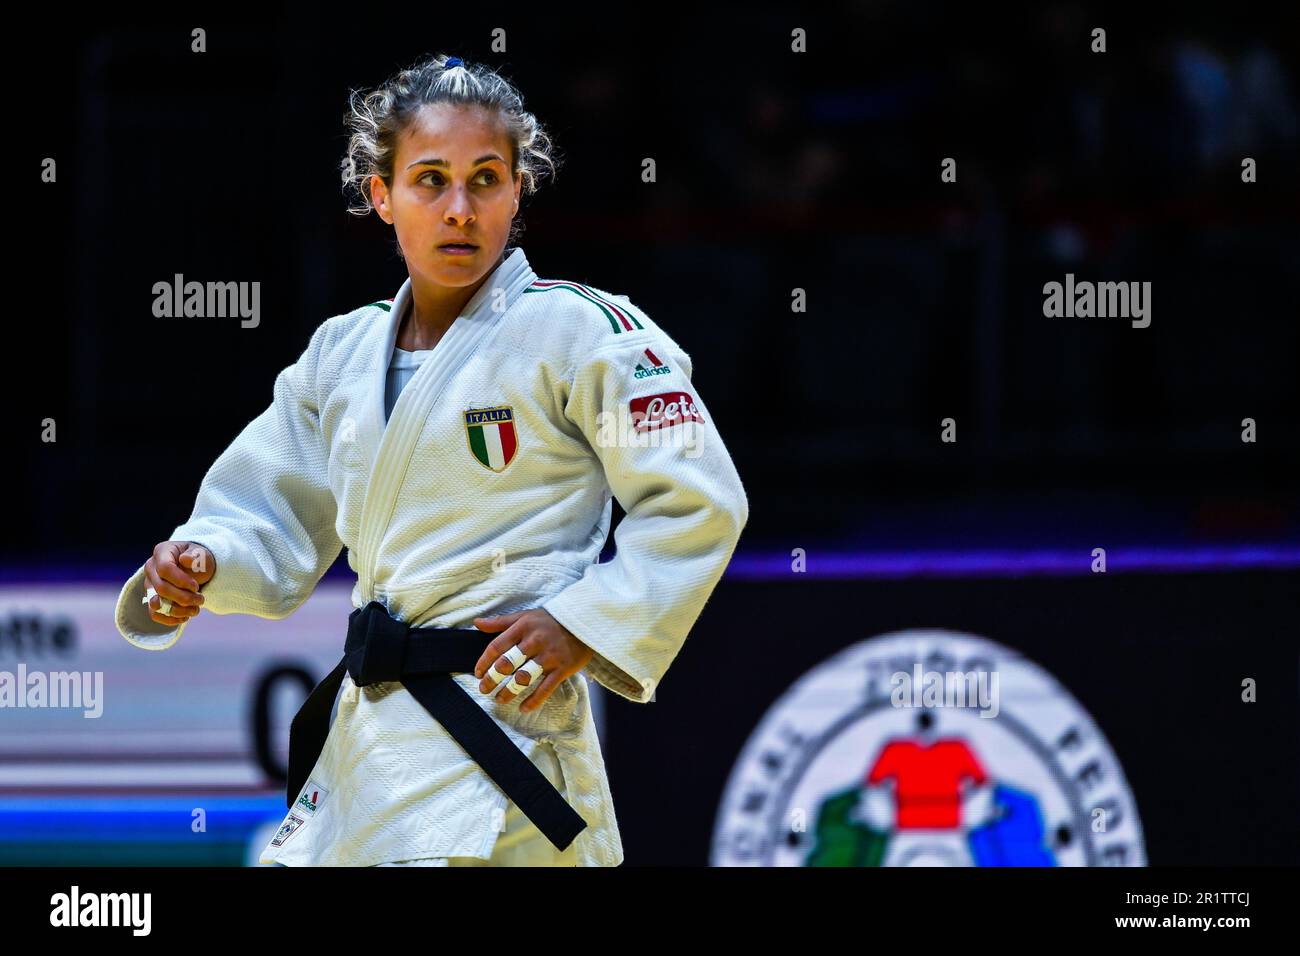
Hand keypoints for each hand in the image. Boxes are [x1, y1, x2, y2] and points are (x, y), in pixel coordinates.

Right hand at [144, 541, 214, 625]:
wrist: (196, 569)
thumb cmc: (198, 560)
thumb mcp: (202, 554)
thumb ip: (197, 556)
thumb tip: (185, 559)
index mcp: (161, 552)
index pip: (165, 568)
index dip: (181, 580)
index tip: (196, 587)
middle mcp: (151, 568)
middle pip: (161, 588)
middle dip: (183, 597)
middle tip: (201, 599)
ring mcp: (149, 585)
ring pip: (156, 604)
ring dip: (178, 610)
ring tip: (196, 609)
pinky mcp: (151, 600)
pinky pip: (154, 614)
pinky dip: (170, 619)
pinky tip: (186, 617)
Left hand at [472, 608, 593, 712]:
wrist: (585, 621)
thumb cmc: (551, 619)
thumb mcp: (526, 616)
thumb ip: (501, 621)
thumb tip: (477, 623)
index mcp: (523, 627)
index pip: (497, 647)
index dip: (484, 662)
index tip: (478, 673)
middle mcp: (534, 641)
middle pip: (507, 664)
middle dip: (492, 679)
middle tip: (484, 689)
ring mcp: (549, 656)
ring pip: (523, 678)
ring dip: (509, 691)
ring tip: (499, 699)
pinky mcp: (563, 668)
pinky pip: (545, 688)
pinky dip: (533, 701)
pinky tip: (523, 708)